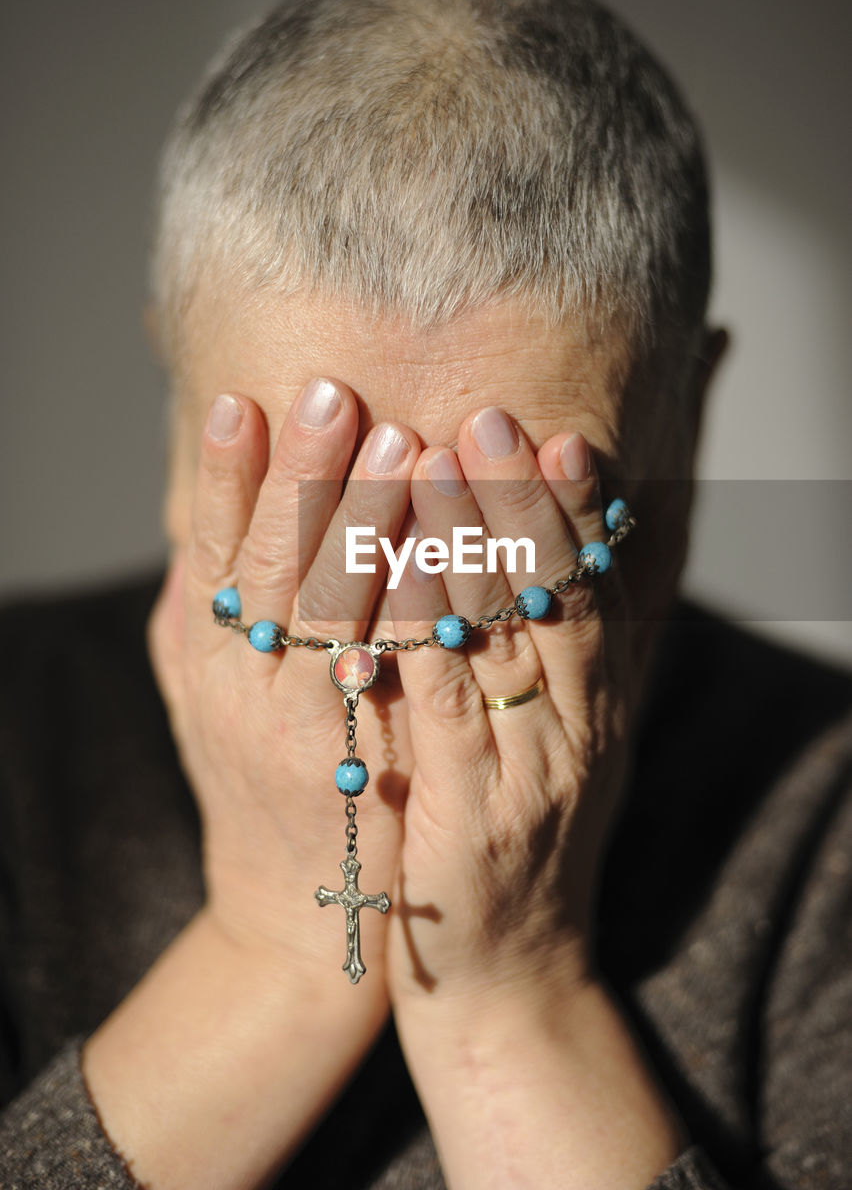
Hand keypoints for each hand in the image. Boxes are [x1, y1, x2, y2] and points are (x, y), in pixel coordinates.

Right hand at [148, 379, 420, 995]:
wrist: (302, 917)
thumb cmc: (260, 787)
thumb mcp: (206, 704)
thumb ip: (200, 620)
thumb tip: (200, 530)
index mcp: (206, 664)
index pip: (210, 555)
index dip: (223, 479)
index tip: (241, 402)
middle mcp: (246, 692)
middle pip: (272, 569)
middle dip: (303, 479)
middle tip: (335, 397)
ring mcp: (307, 731)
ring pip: (334, 616)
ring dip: (369, 527)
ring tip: (405, 445)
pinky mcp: (371, 768)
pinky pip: (400, 675)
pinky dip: (423, 608)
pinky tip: (450, 550)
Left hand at [377, 407, 682, 1187]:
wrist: (509, 976)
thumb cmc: (516, 843)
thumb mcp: (553, 746)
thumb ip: (551, 665)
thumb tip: (534, 570)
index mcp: (590, 703)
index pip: (589, 587)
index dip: (572, 509)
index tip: (552, 435)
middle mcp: (572, 724)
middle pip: (551, 593)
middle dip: (514, 500)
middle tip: (484, 417)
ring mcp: (527, 766)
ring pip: (500, 637)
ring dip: (464, 542)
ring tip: (429, 458)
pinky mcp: (475, 811)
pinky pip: (447, 705)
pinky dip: (425, 632)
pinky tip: (396, 572)